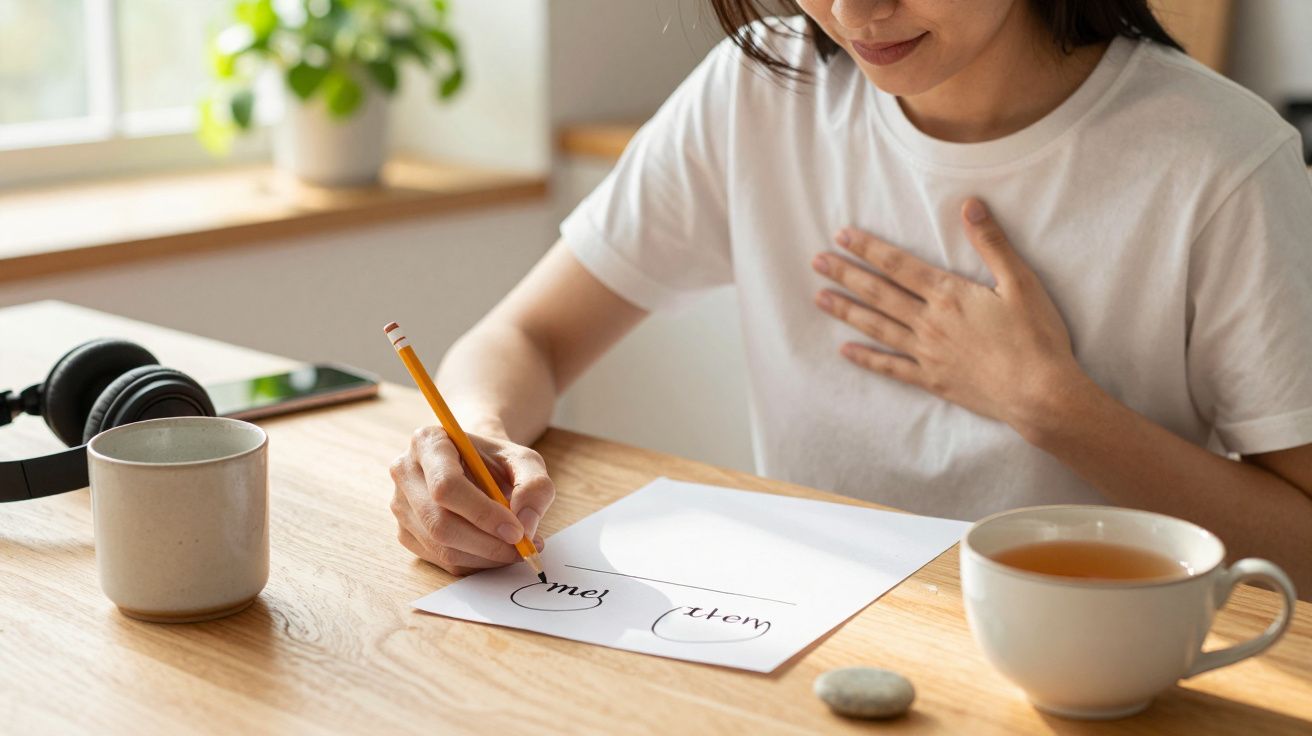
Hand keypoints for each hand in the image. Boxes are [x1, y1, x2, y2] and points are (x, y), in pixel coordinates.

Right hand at [389, 425, 552, 574]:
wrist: (476, 467)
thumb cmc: (497, 462)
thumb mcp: (525, 461)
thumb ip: (535, 485)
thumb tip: (525, 524)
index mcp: (428, 442)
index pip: (446, 486)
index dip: (482, 514)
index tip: (517, 530)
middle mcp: (405, 472)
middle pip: (439, 522)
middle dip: (486, 543)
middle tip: (522, 548)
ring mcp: (400, 505)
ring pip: (440, 547)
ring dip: (485, 556)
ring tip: (516, 549)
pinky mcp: (405, 533)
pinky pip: (441, 560)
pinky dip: (475, 563)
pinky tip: (495, 550)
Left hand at [810, 198, 1084, 434]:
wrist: (1040, 394)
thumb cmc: (1036, 337)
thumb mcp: (1021, 282)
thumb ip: (992, 243)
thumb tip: (970, 204)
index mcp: (949, 295)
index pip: (898, 265)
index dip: (868, 248)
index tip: (841, 236)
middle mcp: (930, 322)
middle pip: (879, 293)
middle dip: (846, 274)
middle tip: (816, 261)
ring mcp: (927, 353)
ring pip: (877, 327)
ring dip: (846, 311)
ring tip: (819, 298)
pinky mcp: (931, 380)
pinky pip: (890, 367)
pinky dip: (866, 358)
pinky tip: (845, 351)